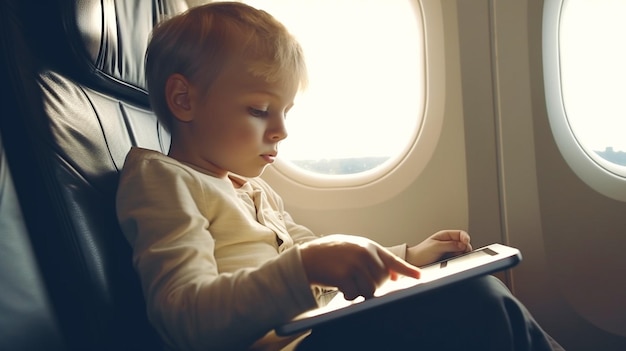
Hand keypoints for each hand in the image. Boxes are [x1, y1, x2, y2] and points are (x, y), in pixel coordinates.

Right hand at [300, 234, 420, 299]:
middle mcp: (364, 253)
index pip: (392, 260)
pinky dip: (349, 296)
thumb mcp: (352, 250)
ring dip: (360, 292)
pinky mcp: (344, 275)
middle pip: (381, 280)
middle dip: (372, 286)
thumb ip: (372, 259)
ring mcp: (354, 263)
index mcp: (368, 246)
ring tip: (348, 285)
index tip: (419, 276)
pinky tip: (341, 289)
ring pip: (370, 289)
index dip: (407, 270)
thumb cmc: (330, 255)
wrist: (306, 257)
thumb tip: (394, 276)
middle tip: (356, 282)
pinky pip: (355, 294)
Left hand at [405, 230, 471, 266]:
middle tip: (460, 253)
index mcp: (445, 236)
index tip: (466, 243)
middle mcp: (448, 243)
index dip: (465, 238)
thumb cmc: (421, 253)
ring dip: (460, 256)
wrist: (413, 263)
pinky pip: (457, 260)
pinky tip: (451, 262)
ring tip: (453, 258)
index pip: (460, 234)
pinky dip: (457, 261)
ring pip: (461, 253)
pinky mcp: (448, 260)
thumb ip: (450, 245)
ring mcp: (448, 251)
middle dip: (464, 249)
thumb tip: (463, 245)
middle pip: (463, 244)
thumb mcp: (436, 247)